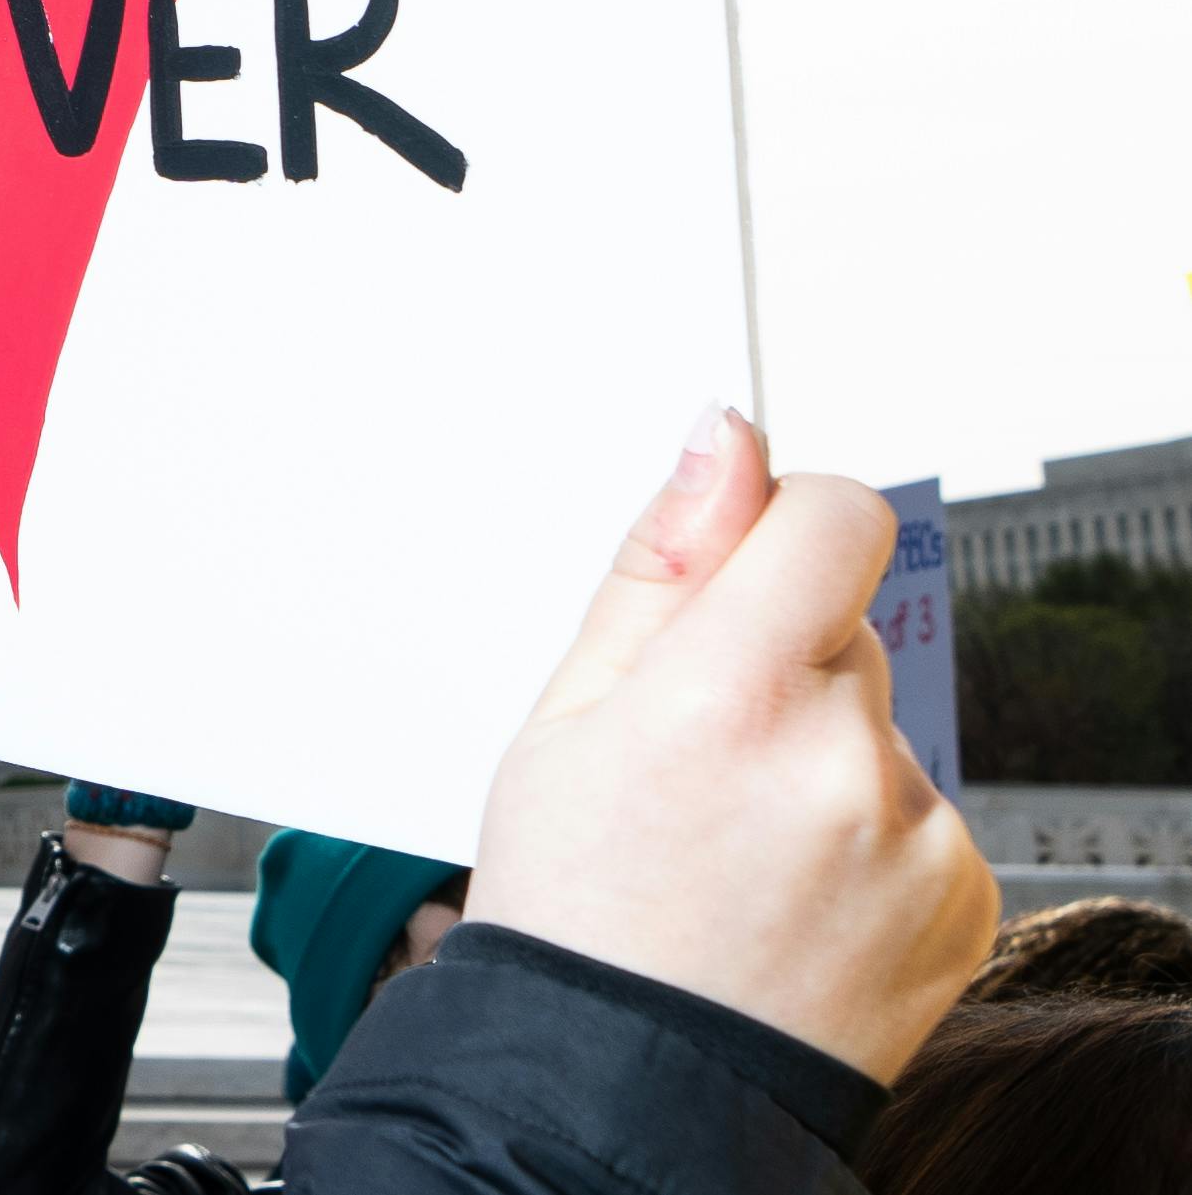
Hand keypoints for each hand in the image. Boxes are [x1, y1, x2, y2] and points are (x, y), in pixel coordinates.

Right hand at [464, 410, 993, 1083]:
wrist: (635, 1082)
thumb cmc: (579, 909)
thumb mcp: (564, 717)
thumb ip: (659, 569)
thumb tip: (724, 447)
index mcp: (726, 698)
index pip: (831, 516)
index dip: (783, 521)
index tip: (744, 563)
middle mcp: (841, 760)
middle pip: (840, 628)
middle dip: (772, 665)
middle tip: (694, 761)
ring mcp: (916, 835)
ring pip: (877, 723)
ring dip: (820, 755)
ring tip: (737, 846)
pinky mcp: (964, 892)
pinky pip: (920, 809)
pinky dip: (864, 834)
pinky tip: (793, 889)